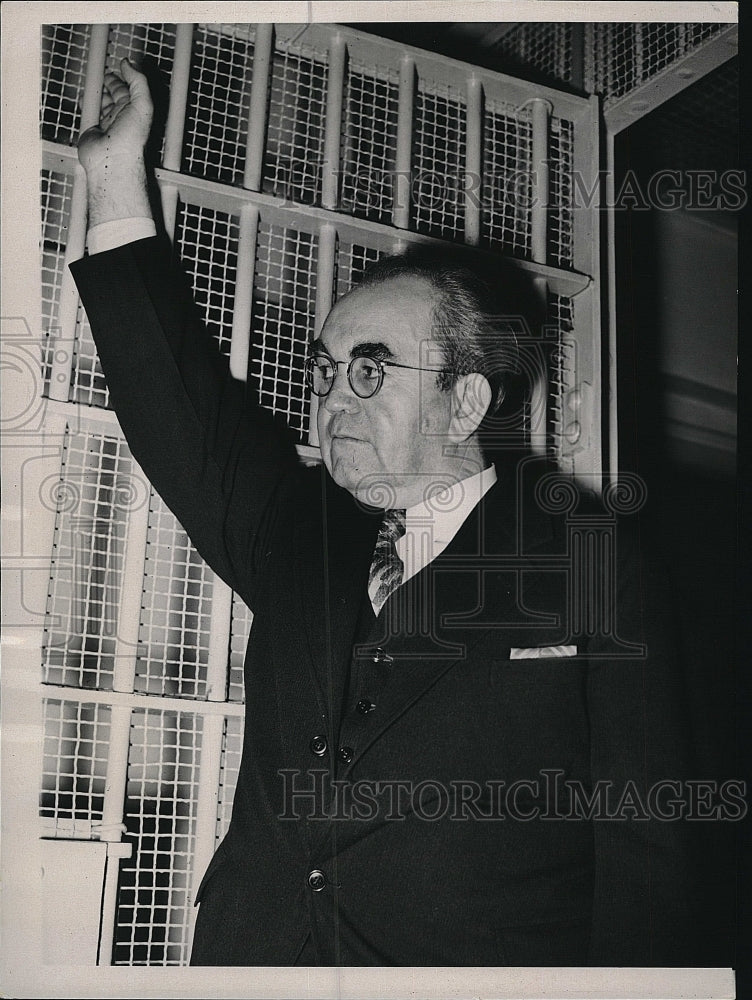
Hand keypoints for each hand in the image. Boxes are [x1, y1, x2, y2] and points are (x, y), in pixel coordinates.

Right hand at [78, 58, 152, 173]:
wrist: (112, 159)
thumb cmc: (132, 139)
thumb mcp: (144, 104)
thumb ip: (138, 81)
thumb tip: (129, 64)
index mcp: (136, 111)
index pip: (131, 89)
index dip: (126, 76)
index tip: (120, 65)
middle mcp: (122, 117)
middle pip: (114, 93)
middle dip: (109, 82)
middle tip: (103, 72)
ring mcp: (107, 122)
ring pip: (101, 100)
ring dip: (96, 91)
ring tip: (94, 83)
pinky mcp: (92, 127)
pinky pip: (88, 110)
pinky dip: (85, 102)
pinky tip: (85, 97)